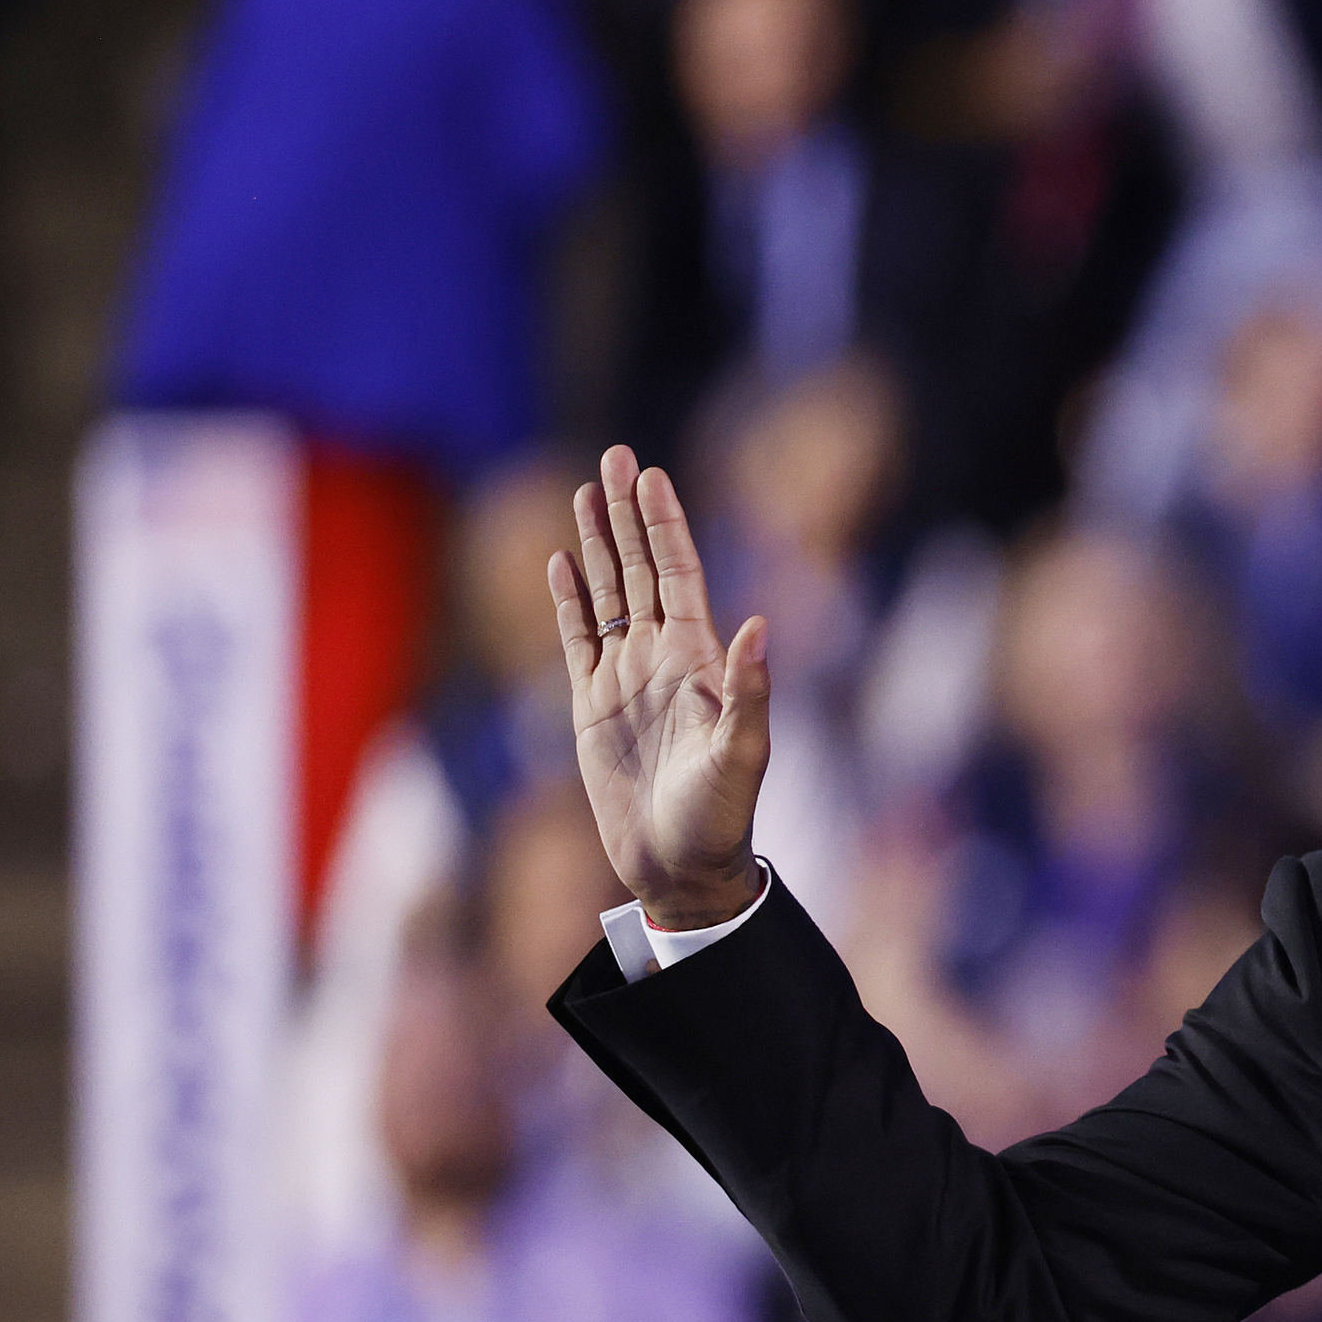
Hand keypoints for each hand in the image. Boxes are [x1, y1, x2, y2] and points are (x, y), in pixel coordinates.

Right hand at [550, 442, 769, 928]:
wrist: (680, 866)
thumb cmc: (721, 815)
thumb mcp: (743, 754)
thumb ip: (750, 691)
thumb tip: (760, 624)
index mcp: (699, 659)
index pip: (679, 573)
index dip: (665, 523)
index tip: (651, 473)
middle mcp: (661, 657)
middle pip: (640, 568)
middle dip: (627, 513)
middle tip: (613, 455)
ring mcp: (624, 677)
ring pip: (607, 593)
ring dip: (597, 543)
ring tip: (584, 490)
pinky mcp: (589, 704)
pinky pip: (575, 638)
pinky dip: (568, 599)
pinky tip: (561, 560)